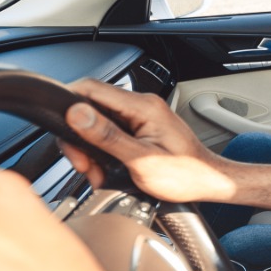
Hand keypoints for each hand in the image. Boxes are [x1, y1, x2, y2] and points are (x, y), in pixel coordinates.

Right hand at [62, 79, 237, 203]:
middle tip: (84, 164)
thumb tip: (77, 114)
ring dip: (90, 149)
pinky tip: (107, 170)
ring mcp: (140, 116)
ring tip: (98, 173)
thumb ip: (108, 136)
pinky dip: (102, 152)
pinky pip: (110, 133)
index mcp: (142, 106)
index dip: (68, 105)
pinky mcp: (140, 128)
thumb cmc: (185, 175)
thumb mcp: (141, 160)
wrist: (209, 183)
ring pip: (97, 123)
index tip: (60, 129)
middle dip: (79, 138)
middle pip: (90, 107)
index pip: (90, 88)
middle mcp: (141, 105)